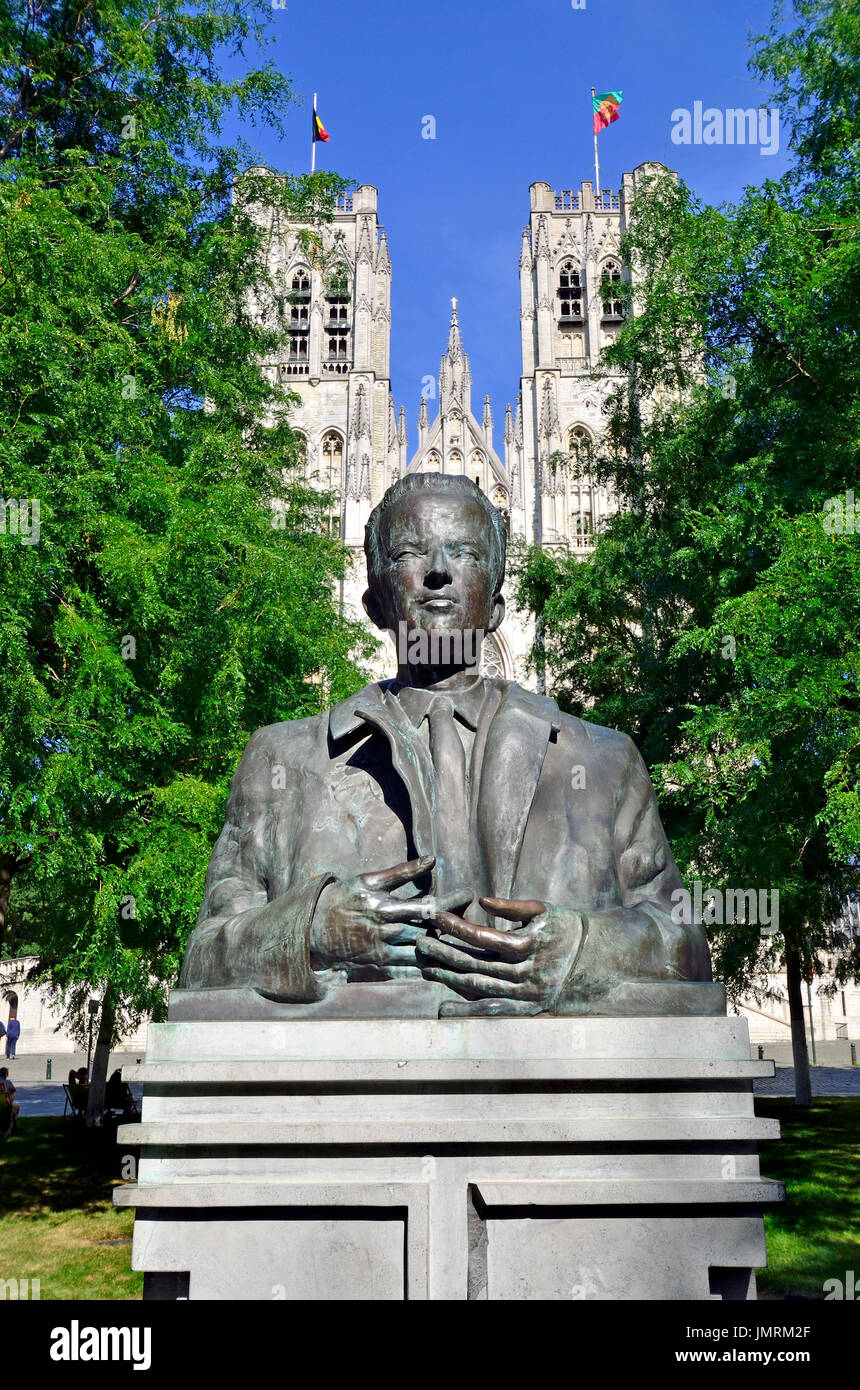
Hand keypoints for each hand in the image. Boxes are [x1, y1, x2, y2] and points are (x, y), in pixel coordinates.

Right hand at [310, 856, 470, 969]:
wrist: (312, 930)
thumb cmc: (342, 898)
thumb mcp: (368, 880)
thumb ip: (401, 871)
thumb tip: (432, 858)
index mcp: (385, 909)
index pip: (428, 907)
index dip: (451, 901)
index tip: (469, 894)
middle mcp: (386, 933)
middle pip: (431, 932)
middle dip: (455, 926)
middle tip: (475, 919)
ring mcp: (383, 953)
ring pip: (423, 954)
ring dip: (447, 949)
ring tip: (469, 941)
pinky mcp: (380, 967)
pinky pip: (411, 970)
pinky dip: (430, 966)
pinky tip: (448, 962)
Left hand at [417, 896, 585, 1015]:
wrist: (593, 959)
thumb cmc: (564, 927)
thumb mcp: (543, 910)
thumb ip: (512, 907)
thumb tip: (481, 899)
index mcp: (528, 944)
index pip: (483, 936)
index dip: (456, 926)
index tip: (435, 917)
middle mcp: (525, 973)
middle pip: (475, 963)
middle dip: (444, 953)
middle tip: (419, 943)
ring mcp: (525, 994)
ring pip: (479, 987)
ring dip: (449, 979)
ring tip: (425, 968)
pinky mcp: (525, 1008)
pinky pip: (491, 1011)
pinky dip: (466, 1010)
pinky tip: (444, 1009)